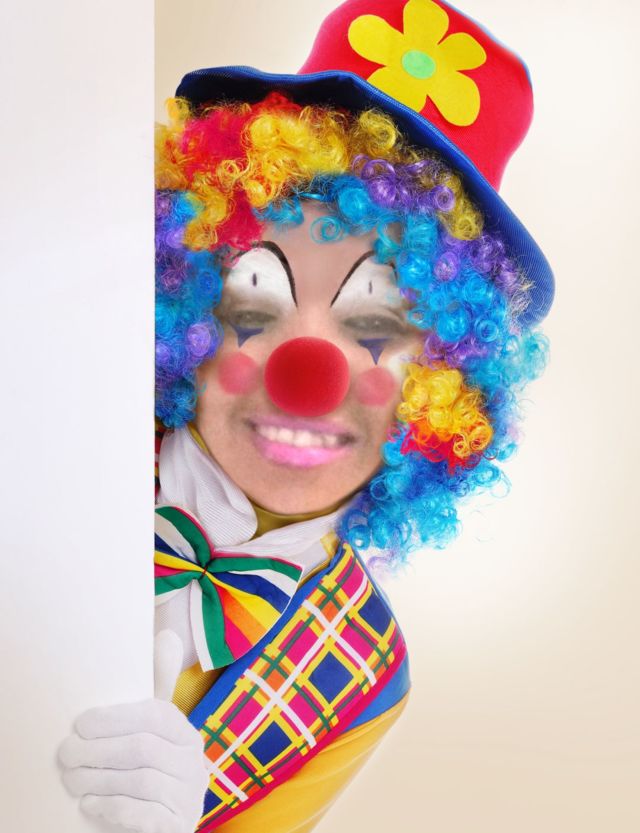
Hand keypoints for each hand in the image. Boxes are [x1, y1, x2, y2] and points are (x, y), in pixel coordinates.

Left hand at [58, 631, 209, 832]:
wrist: (159, 826)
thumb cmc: (148, 772)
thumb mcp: (152, 732)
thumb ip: (155, 689)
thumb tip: (167, 634)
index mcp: (187, 735)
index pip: (156, 716)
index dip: (116, 717)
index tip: (80, 723)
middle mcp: (195, 764)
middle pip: (144, 749)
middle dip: (99, 750)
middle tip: (66, 754)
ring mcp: (189, 798)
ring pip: (142, 781)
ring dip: (99, 779)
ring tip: (71, 779)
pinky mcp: (177, 826)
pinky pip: (144, 814)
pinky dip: (113, 808)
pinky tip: (91, 804)